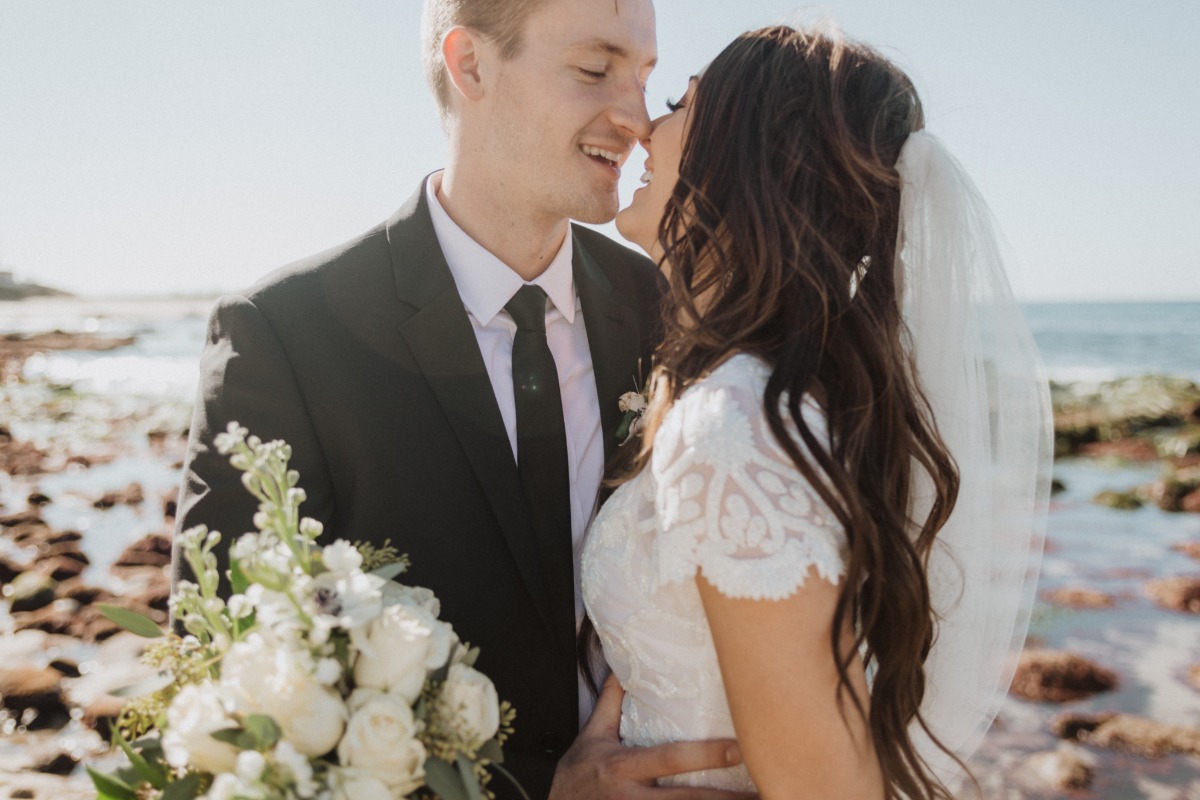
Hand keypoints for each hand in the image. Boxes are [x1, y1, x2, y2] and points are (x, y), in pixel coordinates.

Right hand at [548, 675, 757, 799]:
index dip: (706, 756)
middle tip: (766, 790)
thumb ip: (610, 704)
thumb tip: (624, 666)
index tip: (739, 749)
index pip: (670, 759)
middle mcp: (631, 797)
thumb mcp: (590, 737)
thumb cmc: (575, 777)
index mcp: (622, 767)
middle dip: (726, 798)